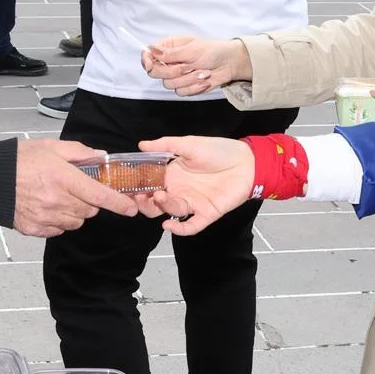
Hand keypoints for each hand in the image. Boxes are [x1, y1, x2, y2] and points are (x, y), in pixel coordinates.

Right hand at [14, 139, 137, 235]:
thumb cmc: (18, 159)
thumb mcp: (50, 146)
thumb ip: (79, 152)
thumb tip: (101, 156)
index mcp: (63, 178)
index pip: (99, 195)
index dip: (119, 203)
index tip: (131, 208)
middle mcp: (57, 201)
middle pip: (89, 210)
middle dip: (89, 201)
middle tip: (75, 188)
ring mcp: (46, 217)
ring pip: (76, 222)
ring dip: (74, 212)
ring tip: (58, 197)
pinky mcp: (35, 229)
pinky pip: (58, 230)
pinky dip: (58, 221)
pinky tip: (46, 207)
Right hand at [138, 136, 253, 236]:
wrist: (247, 162)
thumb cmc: (218, 151)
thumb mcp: (189, 144)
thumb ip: (165, 145)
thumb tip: (141, 144)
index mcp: (172, 174)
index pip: (150, 184)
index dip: (139, 186)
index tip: (127, 185)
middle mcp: (179, 190)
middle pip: (156, 202)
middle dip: (145, 201)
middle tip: (140, 196)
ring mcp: (193, 203)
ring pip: (171, 210)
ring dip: (163, 206)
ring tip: (160, 196)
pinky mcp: (207, 213)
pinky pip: (191, 226)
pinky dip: (179, 228)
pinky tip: (168, 225)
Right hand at [141, 36, 249, 96]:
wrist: (229, 64)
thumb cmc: (212, 51)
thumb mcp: (192, 49)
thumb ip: (171, 53)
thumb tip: (152, 50)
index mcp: (168, 47)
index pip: (148, 54)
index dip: (146, 60)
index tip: (150, 64)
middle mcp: (169, 62)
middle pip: (155, 73)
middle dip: (173, 72)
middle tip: (189, 66)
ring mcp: (176, 75)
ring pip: (169, 84)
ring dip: (188, 79)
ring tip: (203, 72)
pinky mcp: (184, 87)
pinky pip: (181, 92)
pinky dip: (194, 87)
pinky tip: (204, 80)